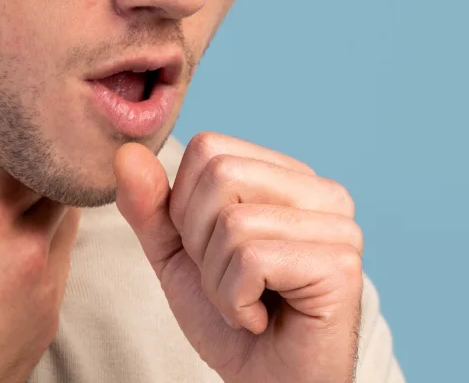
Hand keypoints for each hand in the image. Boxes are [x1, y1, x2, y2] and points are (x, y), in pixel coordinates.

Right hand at [0, 74, 80, 382]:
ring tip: (7, 204)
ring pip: (68, 222)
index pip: (33, 148)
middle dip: (39, 166)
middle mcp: (30, 248)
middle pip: (60, 182)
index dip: (23, 132)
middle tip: (13, 158)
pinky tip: (10, 250)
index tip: (8, 124)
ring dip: (46, 205)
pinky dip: (46, 246)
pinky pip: (64, 264)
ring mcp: (47, 286)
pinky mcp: (51, 318)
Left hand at [115, 132, 362, 382]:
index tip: (212, 254)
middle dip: (200, 242)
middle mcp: (322, 192)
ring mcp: (338, 226)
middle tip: (229, 282)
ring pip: (233, 221)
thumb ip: (151, 206)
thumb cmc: (232, 321)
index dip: (185, 207)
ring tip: (245, 305)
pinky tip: (259, 319)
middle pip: (220, 175)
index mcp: (288, 177)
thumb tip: (127, 153)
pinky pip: (252, 260)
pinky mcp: (340, 264)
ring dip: (218, 281)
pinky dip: (235, 301)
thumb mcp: (177, 256)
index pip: (209, 148)